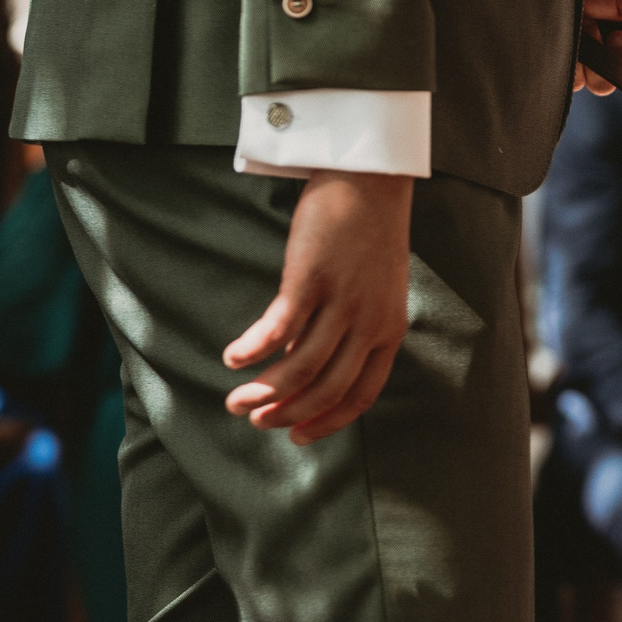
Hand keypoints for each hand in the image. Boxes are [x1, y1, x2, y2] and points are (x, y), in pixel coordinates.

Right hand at [223, 171, 412, 445]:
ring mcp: (342, 303)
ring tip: (235, 400)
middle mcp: (370, 325)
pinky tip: (232, 359)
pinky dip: (253, 350)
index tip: (298, 437)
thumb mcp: (373, 293)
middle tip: (255, 420)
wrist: (371, 184)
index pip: (360, 395)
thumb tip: (307, 365)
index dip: (327, 422)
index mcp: (389, 332)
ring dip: (263, 391)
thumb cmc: (367, 237)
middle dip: (287, 413)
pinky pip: (279, 328)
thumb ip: (348, 330)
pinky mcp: (312, 280)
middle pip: (327, 389)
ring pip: (301, 367)